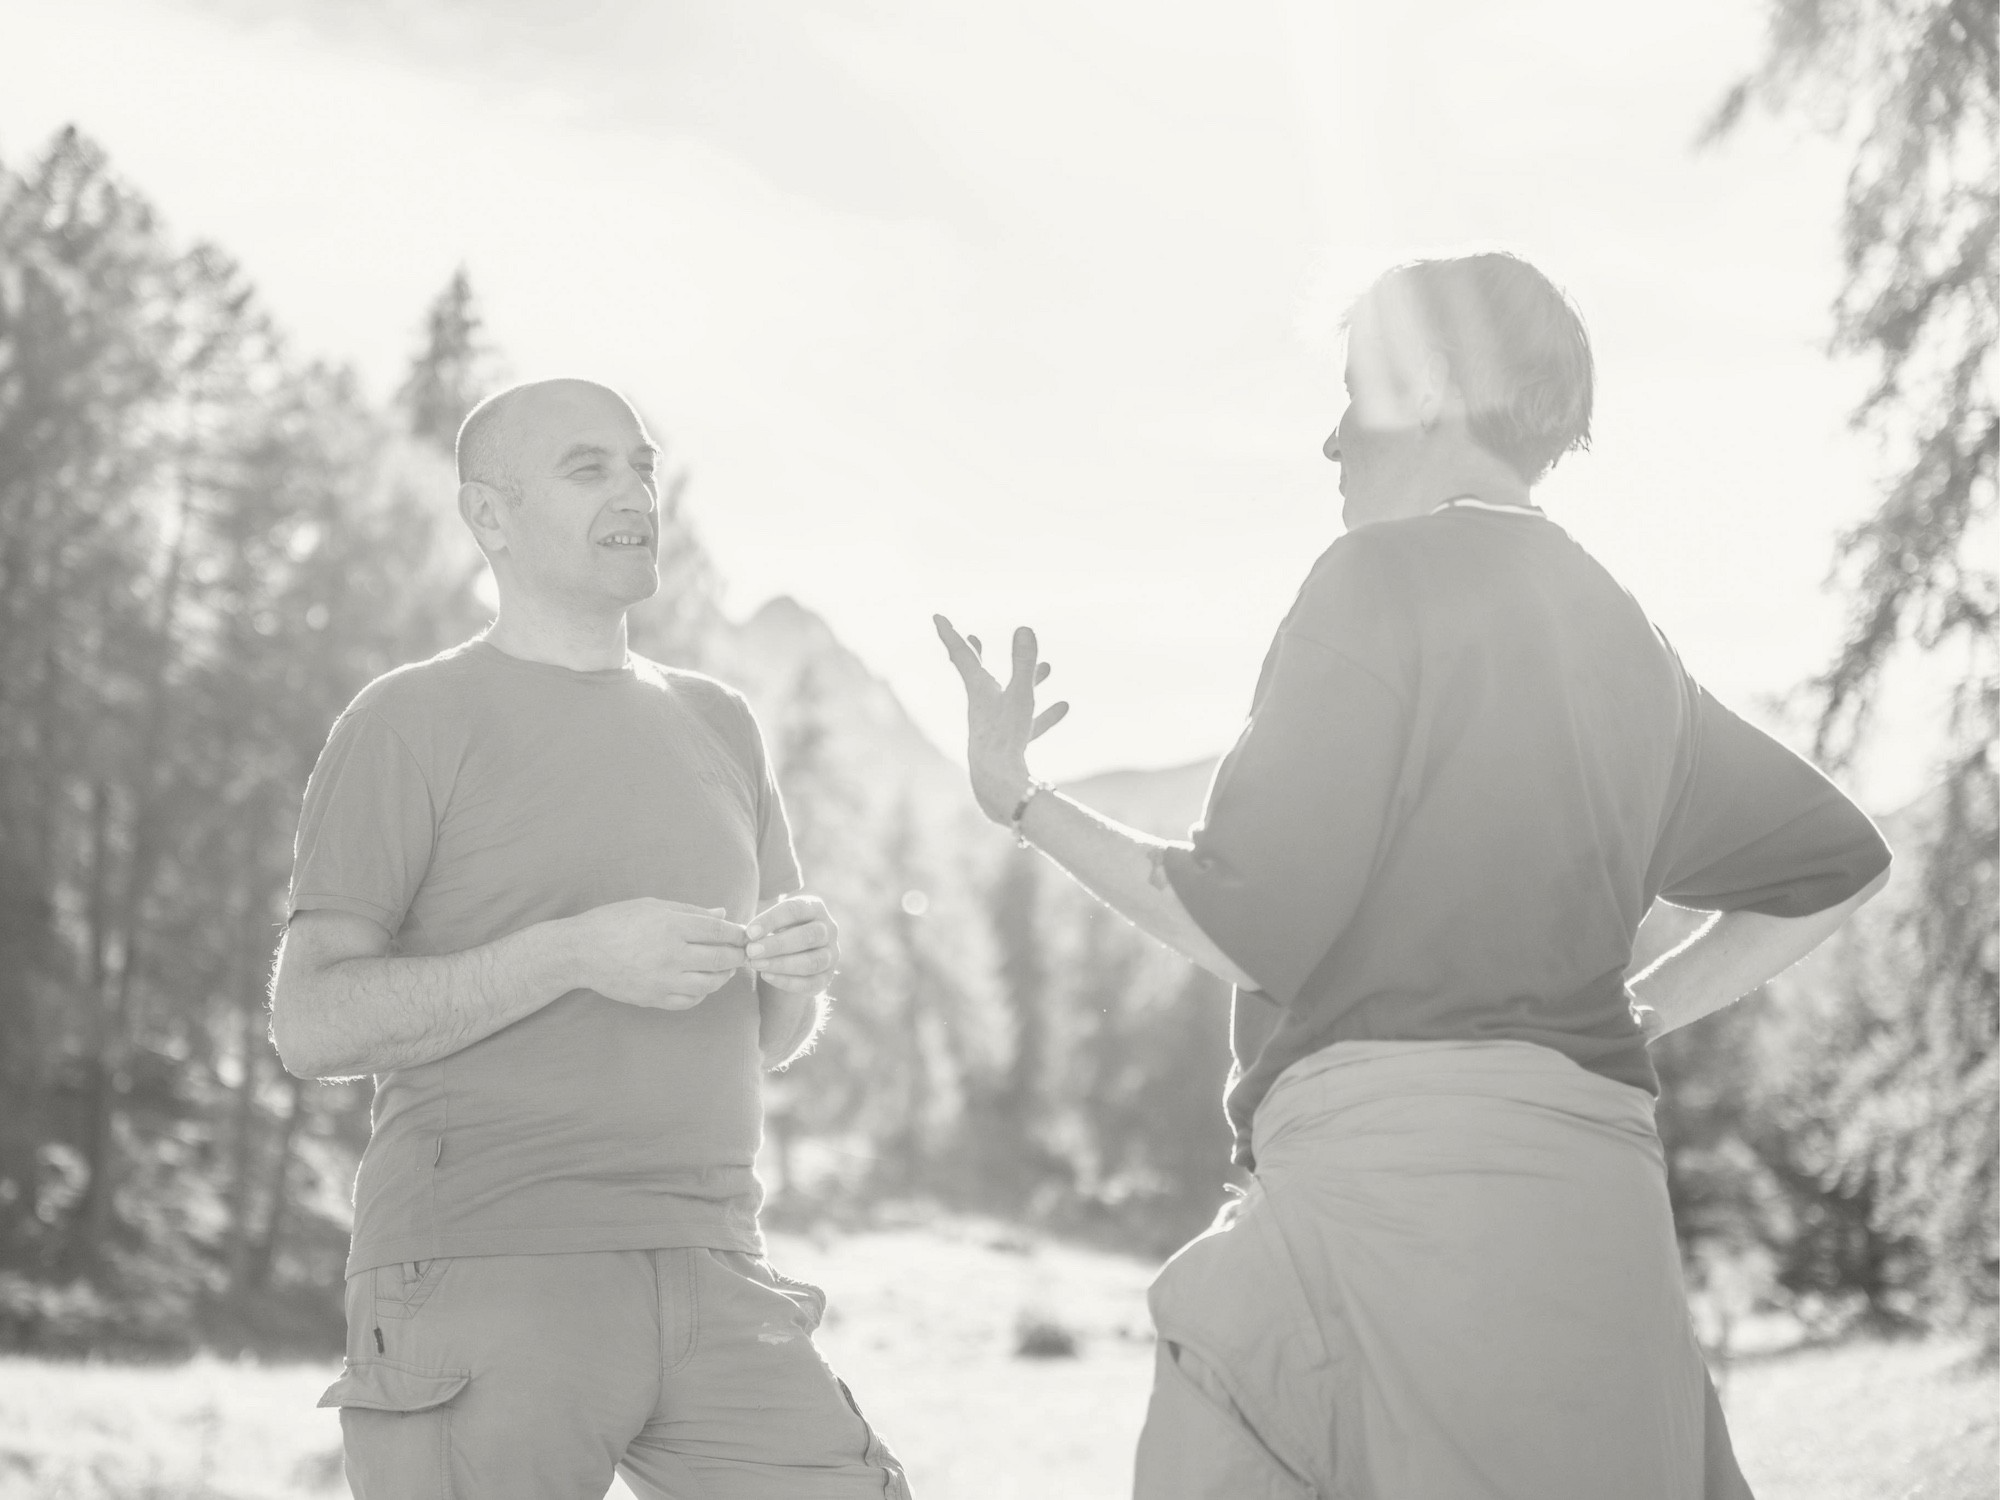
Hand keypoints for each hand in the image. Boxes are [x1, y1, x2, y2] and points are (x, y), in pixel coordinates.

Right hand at [570, 898, 745, 1010]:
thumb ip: (690, 912)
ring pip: (710, 984)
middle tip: (744, 953)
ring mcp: (664, 980)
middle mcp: (672, 955)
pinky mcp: (654, 999)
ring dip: (724, 976)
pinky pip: (690, 1000)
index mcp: (672, 926)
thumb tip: (723, 915)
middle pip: (721, 959)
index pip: (720, 932)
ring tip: (724, 968)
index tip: (746, 935)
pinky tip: (701, 983)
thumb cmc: (616, 921)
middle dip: (739, 956)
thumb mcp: (653, 906)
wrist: (582, 952)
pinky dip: (702, 993)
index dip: (739, 934)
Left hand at [745, 894, 839, 993]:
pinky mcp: (827, 977)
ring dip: (781, 964)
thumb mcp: (773, 920)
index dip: (771, 921)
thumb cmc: (779, 930)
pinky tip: (767, 977)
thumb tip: (748, 937)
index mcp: (815, 908)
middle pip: (807, 936)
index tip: (750, 932)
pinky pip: (811, 982)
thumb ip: (762, 926)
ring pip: (812, 961)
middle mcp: (829, 929)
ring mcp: (832, 954)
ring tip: (756, 965)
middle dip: (777, 945)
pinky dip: (787, 981)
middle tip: (751, 951)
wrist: (794, 955)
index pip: (795, 910)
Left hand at [933, 617, 1068, 823]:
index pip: (961, 655)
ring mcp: (994, 728)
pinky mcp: (1007, 746)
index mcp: (978, 692)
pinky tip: (1063, 708)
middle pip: (977, 675)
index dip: (951, 634)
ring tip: (1048, 667)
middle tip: (971, 638)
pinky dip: (1043, 714)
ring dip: (1027, 681)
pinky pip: (1026, 724)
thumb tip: (1024, 628)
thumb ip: (1023, 663)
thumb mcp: (1020, 697)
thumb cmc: (1005, 739)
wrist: (998, 786)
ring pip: (1009, 698)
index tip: (937, 616)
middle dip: (976, 655)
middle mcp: (982, 708)